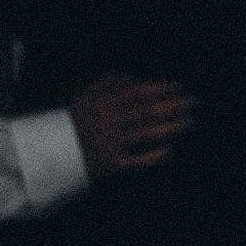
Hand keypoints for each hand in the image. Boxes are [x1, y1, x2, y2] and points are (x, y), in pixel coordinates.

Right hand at [69, 75, 194, 181]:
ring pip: (146, 135)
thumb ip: (107, 83)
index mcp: (101, 102)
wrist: (53, 154)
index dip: (160, 90)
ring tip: (188, 122)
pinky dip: (153, 156)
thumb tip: (135, 79)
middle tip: (192, 103)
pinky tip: (168, 150)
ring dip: (169, 128)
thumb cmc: (74, 122)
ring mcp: (110, 144)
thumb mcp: (84, 96)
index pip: (138, 93)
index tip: (178, 87)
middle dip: (171, 107)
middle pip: (146, 113)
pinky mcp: (112, 166)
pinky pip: (138, 161)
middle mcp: (107, 122)